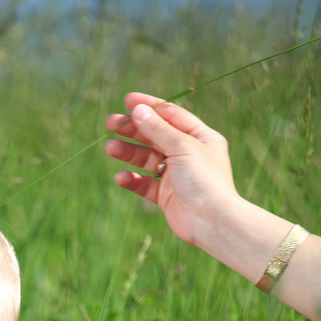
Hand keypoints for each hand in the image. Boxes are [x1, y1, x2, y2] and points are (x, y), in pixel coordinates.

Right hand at [105, 91, 237, 248]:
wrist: (210, 220)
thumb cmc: (203, 179)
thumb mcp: (181, 146)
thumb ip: (158, 129)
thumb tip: (138, 110)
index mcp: (200, 137)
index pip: (171, 115)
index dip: (149, 106)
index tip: (127, 100)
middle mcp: (188, 154)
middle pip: (156, 136)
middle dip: (133, 129)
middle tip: (110, 123)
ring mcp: (176, 175)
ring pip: (147, 159)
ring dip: (128, 153)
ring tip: (110, 148)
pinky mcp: (166, 196)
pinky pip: (145, 184)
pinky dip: (133, 179)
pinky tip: (121, 177)